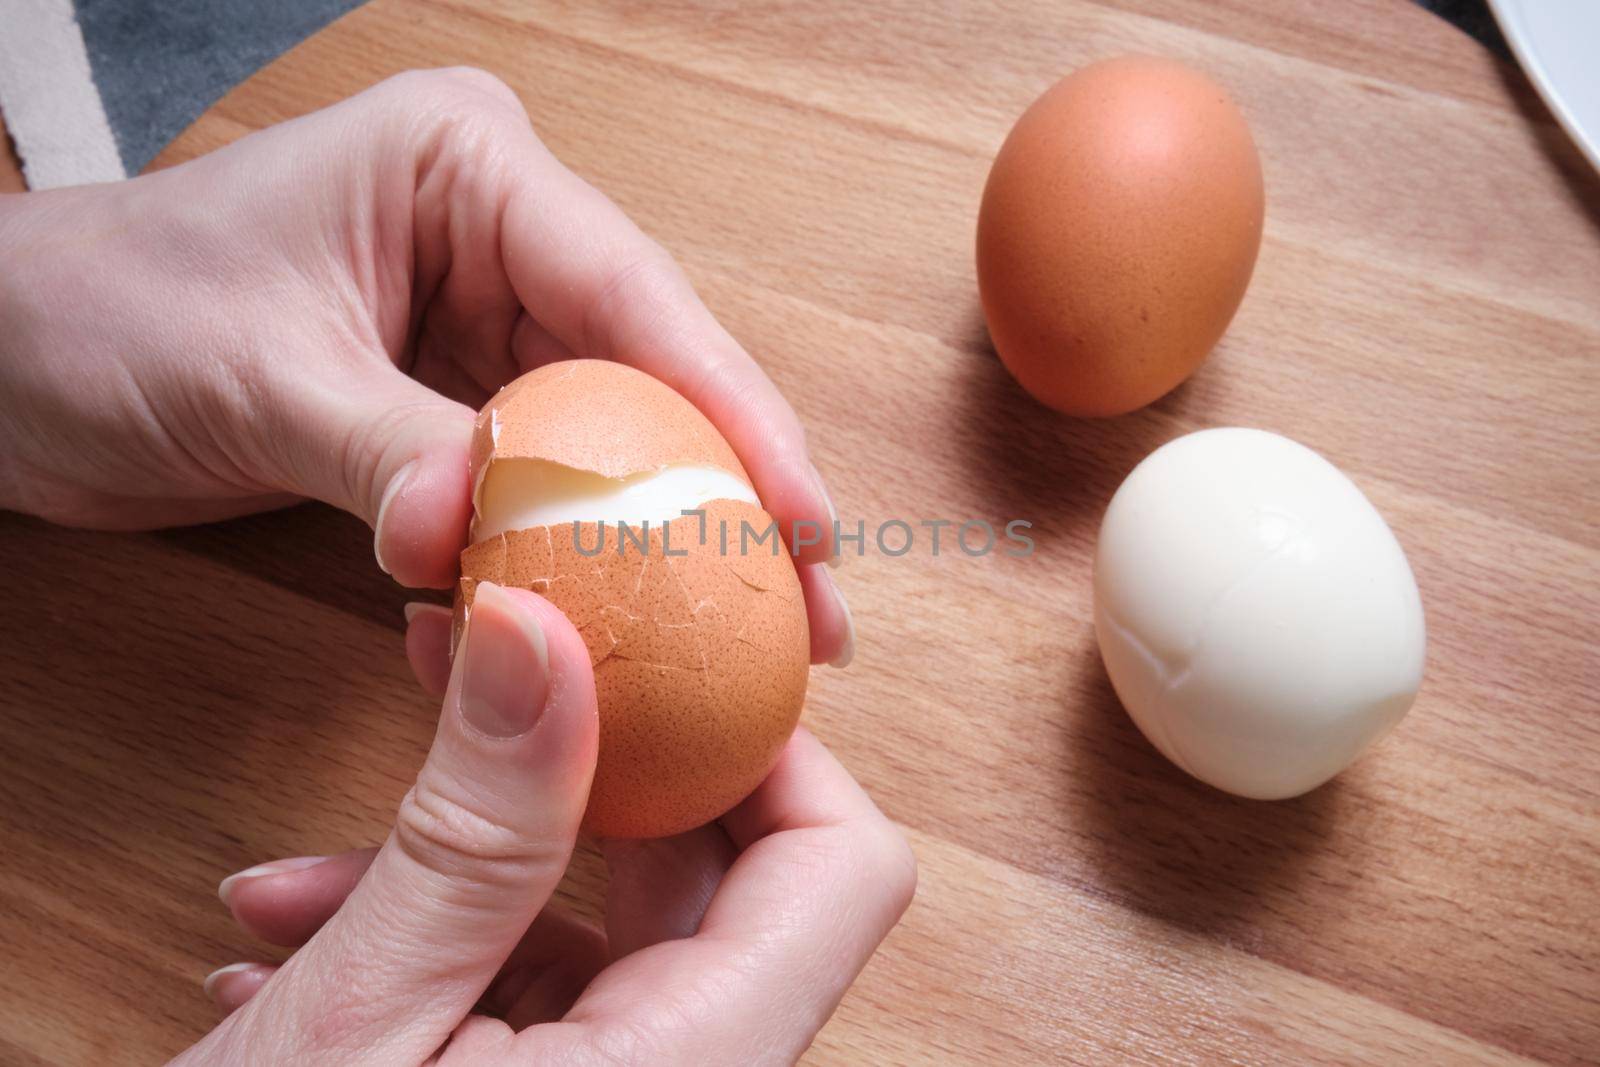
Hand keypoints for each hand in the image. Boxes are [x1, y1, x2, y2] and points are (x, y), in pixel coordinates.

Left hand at [0, 67, 849, 663]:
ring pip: (612, 435)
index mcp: (467, 168)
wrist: (9, 362)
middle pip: (653, 369)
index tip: (799, 517)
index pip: (630, 293)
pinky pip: (546, 481)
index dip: (730, 409)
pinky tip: (616, 621)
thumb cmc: (103, 314)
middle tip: (802, 603)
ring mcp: (482, 319)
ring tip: (743, 630)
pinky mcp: (456, 396)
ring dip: (664, 538)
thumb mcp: (253, 375)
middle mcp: (497, 234)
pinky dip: (571, 555)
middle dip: (725, 491)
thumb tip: (477, 539)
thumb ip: (383, 452)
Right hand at [179, 583, 913, 1064]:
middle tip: (469, 690)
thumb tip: (543, 635)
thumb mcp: (365, 1025)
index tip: (655, 665)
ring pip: (596, 929)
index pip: (842, 868)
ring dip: (456, 876)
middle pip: (713, 880)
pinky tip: (295, 949)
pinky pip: (533, 990)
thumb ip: (475, 832)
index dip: (773, 747)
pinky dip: (434, 949)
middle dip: (578, 778)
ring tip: (299, 887)